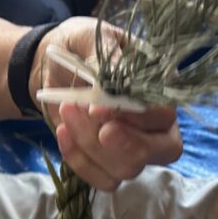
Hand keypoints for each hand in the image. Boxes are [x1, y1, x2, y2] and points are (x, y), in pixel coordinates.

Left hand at [31, 17, 182, 189]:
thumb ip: (106, 59)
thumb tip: (109, 93)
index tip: (97, 108)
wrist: (51, 64)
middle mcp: (157, 123)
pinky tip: (63, 132)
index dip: (138, 116)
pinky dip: (79, 161)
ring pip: (129, 168)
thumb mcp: (93, 38)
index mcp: (160, 89)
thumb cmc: (80, 46)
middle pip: (163, 150)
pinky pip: (105, 180)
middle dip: (126, 143)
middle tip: (94, 125)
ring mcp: (135, 148)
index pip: (166, 114)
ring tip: (66, 111)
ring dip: (91, 146)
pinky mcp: (110, 164)